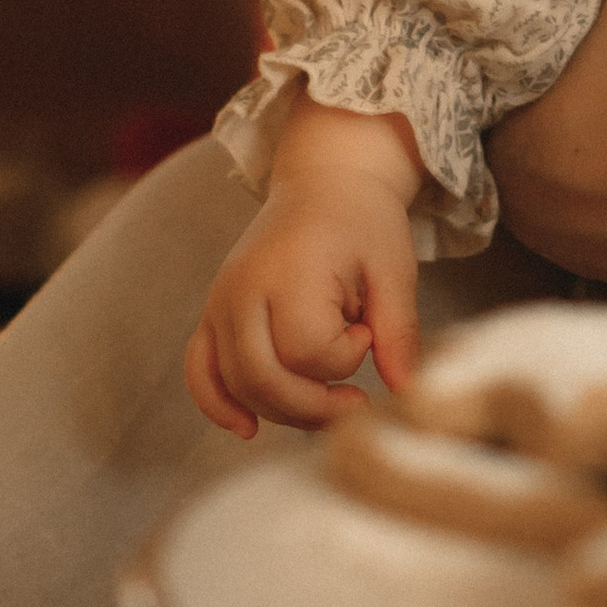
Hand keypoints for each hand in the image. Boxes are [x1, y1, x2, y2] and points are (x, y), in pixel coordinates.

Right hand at [185, 104, 422, 437]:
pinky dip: (217, 402)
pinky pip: (199, 367)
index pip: (307, 351)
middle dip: (312, 406)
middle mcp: (243, 289)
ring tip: (324, 404)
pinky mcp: (212, 311)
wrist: (324, 179)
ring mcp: (220, 301)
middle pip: (262, 377)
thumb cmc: (363, 220)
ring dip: (279, 409)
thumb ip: (397, 328)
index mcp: (289, 271)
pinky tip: (247, 427)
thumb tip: (408, 389)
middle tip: (354, 403)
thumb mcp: (393, 266)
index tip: (367, 333)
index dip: (344, 359)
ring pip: (233, 382)